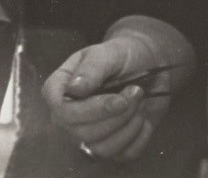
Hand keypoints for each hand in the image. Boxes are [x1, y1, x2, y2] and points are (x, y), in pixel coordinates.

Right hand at [41, 33, 189, 161]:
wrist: (149, 67)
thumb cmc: (122, 56)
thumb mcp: (108, 53)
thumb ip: (91, 69)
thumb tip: (74, 89)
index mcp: (59, 90)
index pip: (62, 111)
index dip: (90, 111)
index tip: (119, 100)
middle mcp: (68, 117)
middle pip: (83, 133)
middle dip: (116, 116)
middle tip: (137, 92)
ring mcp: (88, 135)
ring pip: (102, 149)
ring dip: (129, 126)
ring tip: (139, 102)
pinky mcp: (111, 147)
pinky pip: (123, 154)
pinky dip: (139, 136)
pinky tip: (142, 117)